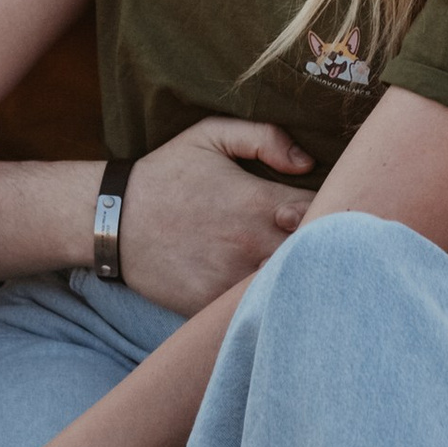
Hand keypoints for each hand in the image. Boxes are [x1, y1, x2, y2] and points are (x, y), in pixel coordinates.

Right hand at [117, 116, 313, 315]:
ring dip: (297, 278)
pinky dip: (262, 303)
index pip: (326, 210)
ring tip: (298, 268)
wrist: (110, 220)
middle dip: (325, 247)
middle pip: (315, 255)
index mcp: (258, 203)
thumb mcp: (209, 135)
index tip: (330, 208)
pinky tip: (263, 291)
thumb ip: (264, 137)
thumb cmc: (166, 174)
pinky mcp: (209, 306)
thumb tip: (307, 162)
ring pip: (286, 287)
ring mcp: (230, 280)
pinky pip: (250, 311)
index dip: (336, 210)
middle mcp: (250, 245)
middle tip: (321, 240)